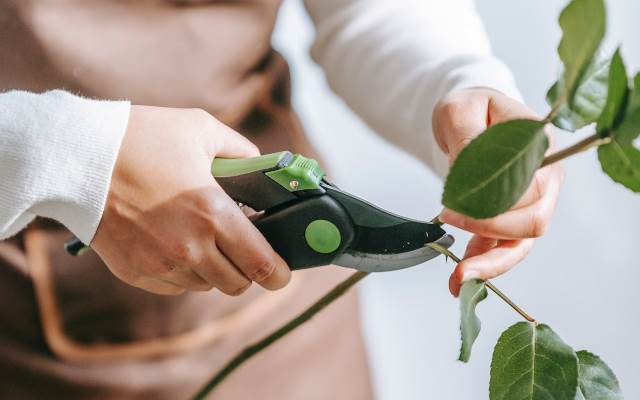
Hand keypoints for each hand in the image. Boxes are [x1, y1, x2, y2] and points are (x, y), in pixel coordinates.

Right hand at [91, 106, 289, 294]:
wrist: (76, 158)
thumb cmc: (141, 138)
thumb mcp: (200, 129)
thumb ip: (240, 149)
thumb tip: (260, 163)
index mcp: (212, 213)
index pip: (260, 264)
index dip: (279, 274)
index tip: (283, 274)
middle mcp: (189, 248)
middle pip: (237, 284)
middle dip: (247, 269)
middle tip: (243, 248)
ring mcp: (160, 265)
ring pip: (205, 285)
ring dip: (213, 269)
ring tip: (203, 238)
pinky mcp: (136, 273)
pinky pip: (175, 286)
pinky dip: (183, 272)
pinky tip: (175, 243)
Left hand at [432, 88, 563, 296]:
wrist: (469, 118)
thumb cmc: (469, 109)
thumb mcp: (460, 111)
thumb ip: (468, 139)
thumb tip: (469, 171)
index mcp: (540, 147)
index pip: (531, 187)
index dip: (493, 203)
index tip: (450, 205)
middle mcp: (546, 179)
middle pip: (532, 221)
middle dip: (489, 232)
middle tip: (446, 223)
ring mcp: (532, 203)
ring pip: (521, 243)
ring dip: (490, 265)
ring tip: (458, 280)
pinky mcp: (512, 220)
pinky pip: (504, 250)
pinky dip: (484, 265)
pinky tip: (460, 275)